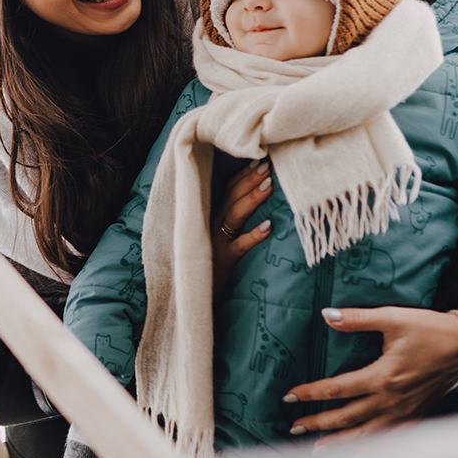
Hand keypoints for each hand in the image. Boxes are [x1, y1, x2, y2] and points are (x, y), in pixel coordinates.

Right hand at [211, 159, 273, 298]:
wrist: (188, 297)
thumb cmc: (203, 269)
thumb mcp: (211, 241)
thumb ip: (223, 223)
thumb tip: (243, 204)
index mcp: (208, 218)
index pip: (225, 190)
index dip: (242, 175)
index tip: (259, 160)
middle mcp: (208, 225)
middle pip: (230, 197)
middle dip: (249, 180)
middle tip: (268, 165)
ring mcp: (214, 242)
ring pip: (234, 215)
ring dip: (251, 199)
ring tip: (269, 185)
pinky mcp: (221, 261)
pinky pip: (239, 246)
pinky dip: (253, 236)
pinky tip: (269, 226)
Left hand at [283, 305, 457, 448]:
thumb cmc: (431, 330)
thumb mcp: (393, 318)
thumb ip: (357, 319)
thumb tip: (326, 315)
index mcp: (383, 377)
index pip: (337, 390)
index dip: (310, 394)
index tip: (288, 397)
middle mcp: (392, 401)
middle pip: (346, 418)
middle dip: (317, 424)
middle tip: (293, 427)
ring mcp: (405, 412)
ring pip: (366, 435)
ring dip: (340, 443)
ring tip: (317, 450)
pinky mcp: (416, 415)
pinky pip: (390, 438)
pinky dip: (371, 448)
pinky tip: (358, 454)